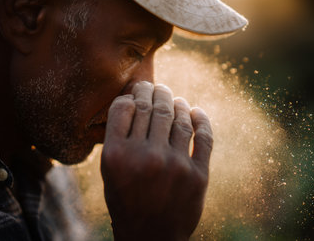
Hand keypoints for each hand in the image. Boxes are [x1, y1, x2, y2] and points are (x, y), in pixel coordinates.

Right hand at [101, 81, 212, 239]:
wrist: (150, 237)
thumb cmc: (126, 201)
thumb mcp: (109, 172)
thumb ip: (117, 138)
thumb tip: (133, 102)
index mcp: (116, 155)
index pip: (125, 107)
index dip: (133, 93)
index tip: (137, 90)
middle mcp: (145, 156)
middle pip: (153, 108)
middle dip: (155, 92)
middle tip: (156, 87)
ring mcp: (174, 165)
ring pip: (179, 118)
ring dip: (177, 103)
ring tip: (175, 99)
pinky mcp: (198, 175)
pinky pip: (204, 137)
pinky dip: (201, 119)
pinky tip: (196, 111)